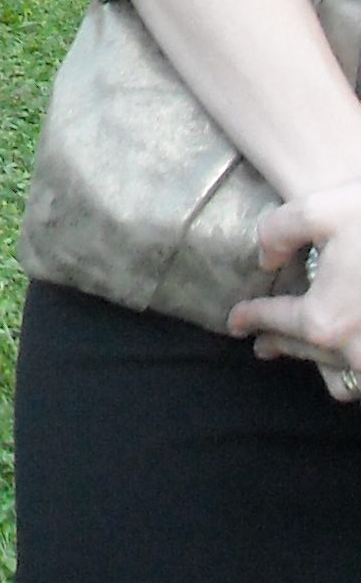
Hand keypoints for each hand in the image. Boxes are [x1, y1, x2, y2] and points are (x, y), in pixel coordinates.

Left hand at [231, 181, 360, 381]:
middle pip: (306, 352)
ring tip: (302, 350)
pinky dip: (351, 366)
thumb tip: (265, 257)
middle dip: (280, 345)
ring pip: (341, 373)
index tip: (234, 321)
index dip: (252, 318)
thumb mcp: (322, 210)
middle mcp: (357, 352)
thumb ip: (278, 230)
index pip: (277, 321)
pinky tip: (345, 346)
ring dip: (318, 360)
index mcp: (326, 321)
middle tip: (260, 344)